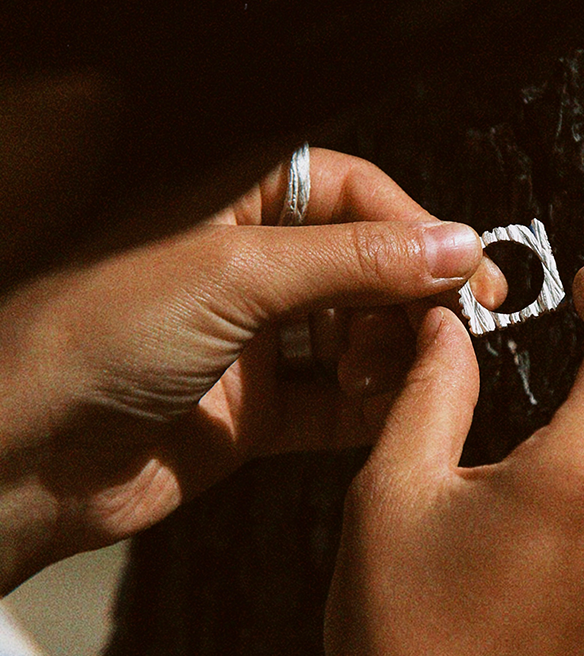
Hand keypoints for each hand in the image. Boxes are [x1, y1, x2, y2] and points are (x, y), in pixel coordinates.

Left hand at [0, 148, 502, 591]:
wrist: (14, 461)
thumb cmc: (88, 337)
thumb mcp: (234, 275)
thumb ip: (354, 262)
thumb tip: (455, 246)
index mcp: (230, 202)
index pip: (352, 194)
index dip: (414, 229)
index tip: (466, 267)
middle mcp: (245, 265)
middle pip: (364, 266)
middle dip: (412, 296)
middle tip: (455, 326)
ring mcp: (252, 340)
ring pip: (357, 335)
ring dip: (393, 354)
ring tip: (405, 373)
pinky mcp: (255, 409)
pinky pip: (336, 402)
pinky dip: (370, 407)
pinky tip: (393, 409)